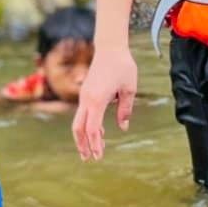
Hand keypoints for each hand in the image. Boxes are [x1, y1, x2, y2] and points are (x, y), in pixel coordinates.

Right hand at [72, 46, 138, 160]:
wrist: (110, 47)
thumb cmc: (122, 66)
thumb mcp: (129, 89)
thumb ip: (126, 109)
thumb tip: (123, 127)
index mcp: (97, 100)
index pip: (92, 128)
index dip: (94, 144)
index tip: (99, 156)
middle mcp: (87, 99)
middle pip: (78, 128)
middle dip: (82, 144)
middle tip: (89, 159)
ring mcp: (84, 96)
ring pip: (79, 121)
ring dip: (83, 137)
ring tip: (91, 150)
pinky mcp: (86, 93)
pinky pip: (84, 113)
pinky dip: (88, 126)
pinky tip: (98, 133)